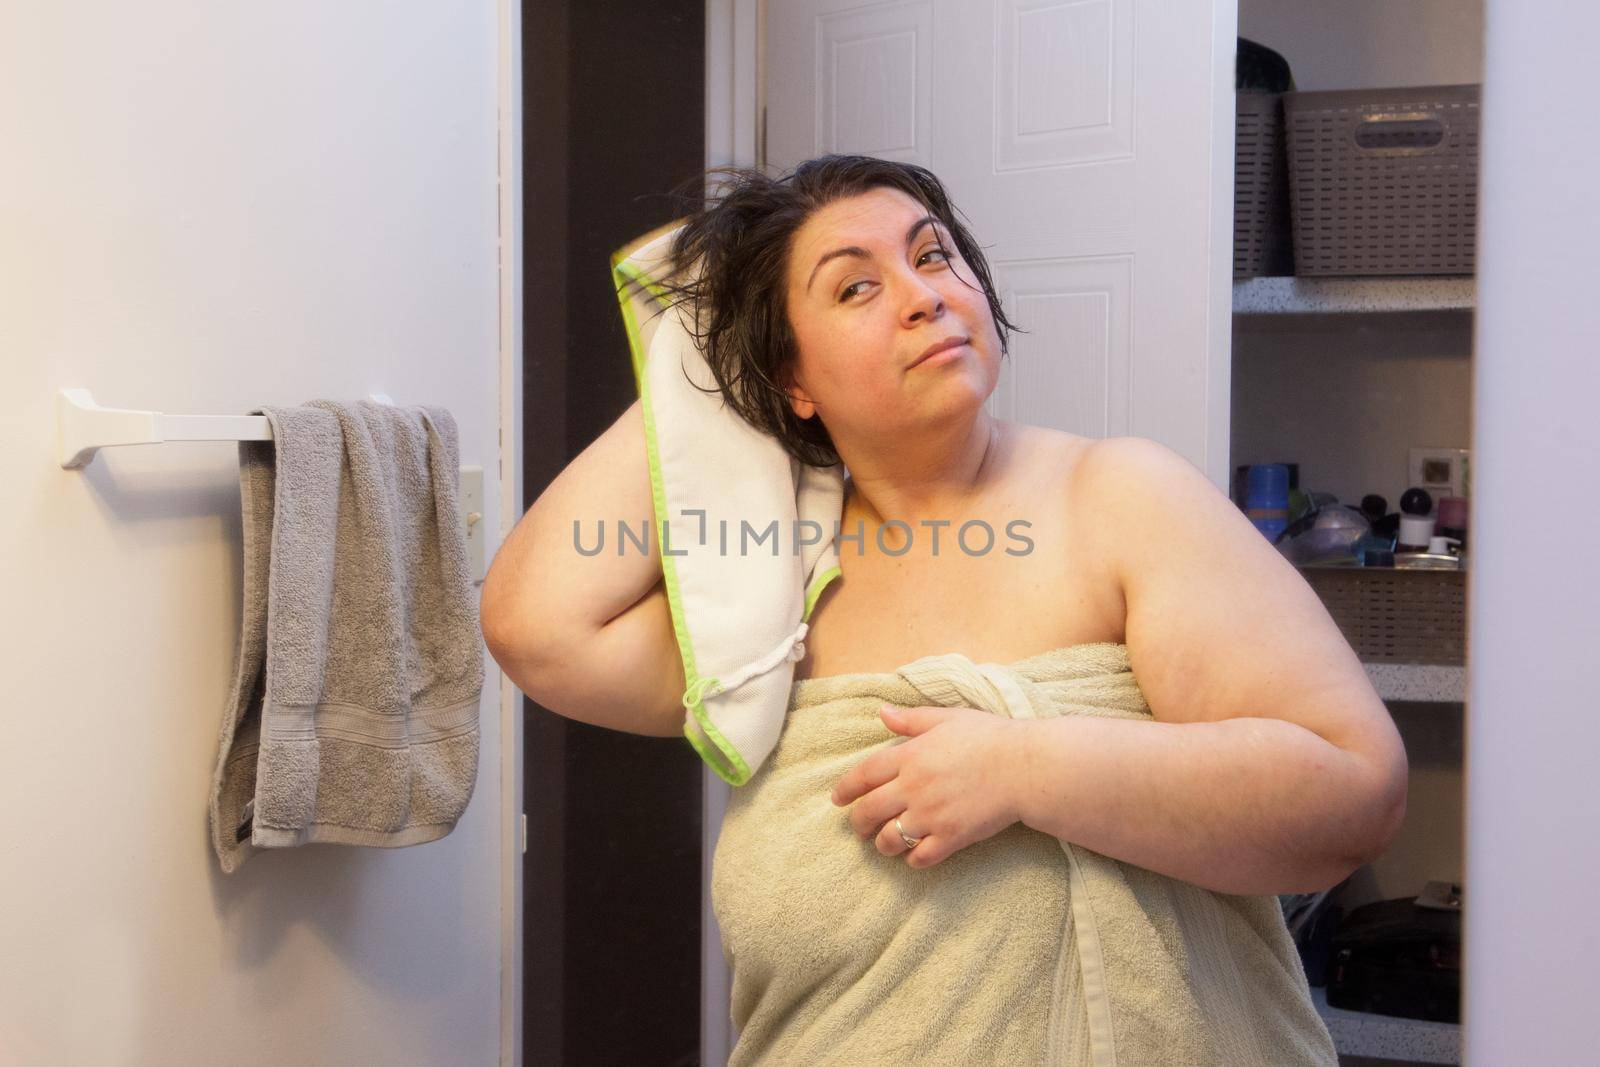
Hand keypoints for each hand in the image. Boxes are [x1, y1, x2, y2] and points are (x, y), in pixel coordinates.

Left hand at [830, 704, 1025, 868]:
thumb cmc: (989, 737)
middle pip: (868, 812)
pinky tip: (914, 853)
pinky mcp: (952, 837)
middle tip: (859, 826)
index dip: (845, 789)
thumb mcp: (946, 719)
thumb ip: (911, 720)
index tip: (837, 799)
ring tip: (885, 842)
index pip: (863, 775)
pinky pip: (919, 857)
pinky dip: (911, 859)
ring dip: (882, 843)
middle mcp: (914, 787)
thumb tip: (882, 714)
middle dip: (858, 822)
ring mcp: (932, 815)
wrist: (1026, 767)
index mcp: (910, 755)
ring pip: (889, 840)